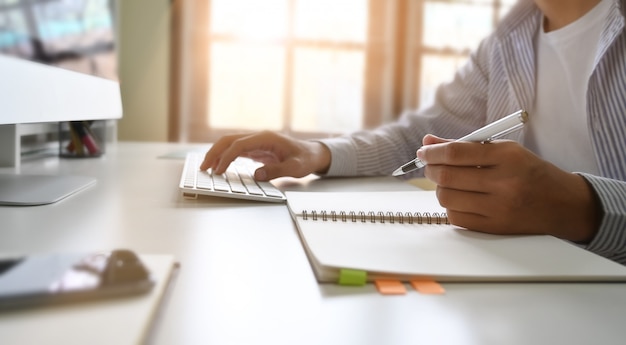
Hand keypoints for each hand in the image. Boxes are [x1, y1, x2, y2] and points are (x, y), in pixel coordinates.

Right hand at [200, 131, 330, 180]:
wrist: (312, 154)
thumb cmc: (305, 159)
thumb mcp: (295, 168)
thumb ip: (277, 171)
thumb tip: (257, 175)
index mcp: (267, 138)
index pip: (240, 144)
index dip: (227, 157)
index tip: (218, 170)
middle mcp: (258, 137)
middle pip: (229, 140)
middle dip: (214, 152)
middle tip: (203, 167)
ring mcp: (256, 142)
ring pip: (229, 144)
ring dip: (216, 154)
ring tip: (206, 168)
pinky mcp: (255, 149)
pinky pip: (235, 151)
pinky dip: (224, 157)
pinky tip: (218, 167)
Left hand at [418, 134, 600, 242]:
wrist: (563, 204)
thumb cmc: (529, 172)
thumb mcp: (504, 150)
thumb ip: (464, 146)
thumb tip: (428, 143)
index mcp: (507, 156)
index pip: (456, 152)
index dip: (433, 152)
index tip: (424, 152)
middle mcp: (504, 182)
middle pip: (447, 176)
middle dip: (431, 169)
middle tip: (431, 166)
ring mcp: (499, 208)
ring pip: (447, 198)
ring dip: (440, 188)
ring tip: (449, 183)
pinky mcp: (494, 227)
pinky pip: (455, 217)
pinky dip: (451, 206)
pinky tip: (460, 199)